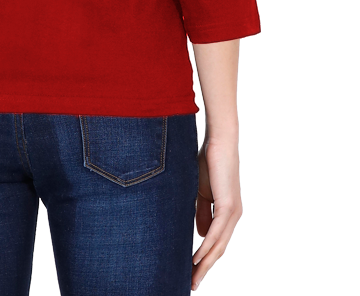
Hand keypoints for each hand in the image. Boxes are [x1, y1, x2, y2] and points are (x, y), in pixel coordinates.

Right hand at [191, 136, 242, 290]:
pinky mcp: (227, 206)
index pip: (216, 242)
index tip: (193, 271)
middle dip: (204, 267)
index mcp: (227, 213)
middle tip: (192, 283)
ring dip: (204, 263)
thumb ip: (203, 212)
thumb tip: (201, 235)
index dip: (205, 258)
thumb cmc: (210, 163)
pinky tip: (196, 258)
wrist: (218, 143)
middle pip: (218, 249)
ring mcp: (232, 212)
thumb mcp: (203, 192)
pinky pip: (215, 232)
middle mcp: (232, 216)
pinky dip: (205, 247)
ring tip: (193, 277)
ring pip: (217, 245)